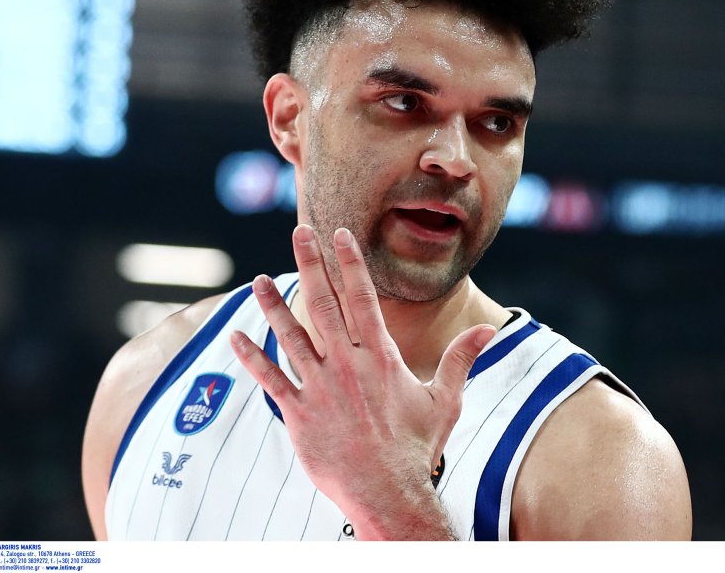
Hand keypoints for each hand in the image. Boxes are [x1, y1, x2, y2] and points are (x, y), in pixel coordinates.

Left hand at [229, 224, 494, 539]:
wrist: (388, 492)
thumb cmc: (417, 447)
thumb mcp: (445, 399)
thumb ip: (460, 359)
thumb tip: (489, 330)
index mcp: (380, 356)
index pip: (363, 297)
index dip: (350, 262)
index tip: (340, 234)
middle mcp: (347, 364)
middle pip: (324, 302)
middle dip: (310, 263)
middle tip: (299, 232)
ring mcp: (320, 387)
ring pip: (291, 335)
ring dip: (273, 305)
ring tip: (257, 280)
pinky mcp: (299, 414)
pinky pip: (271, 379)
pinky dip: (252, 358)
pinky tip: (235, 337)